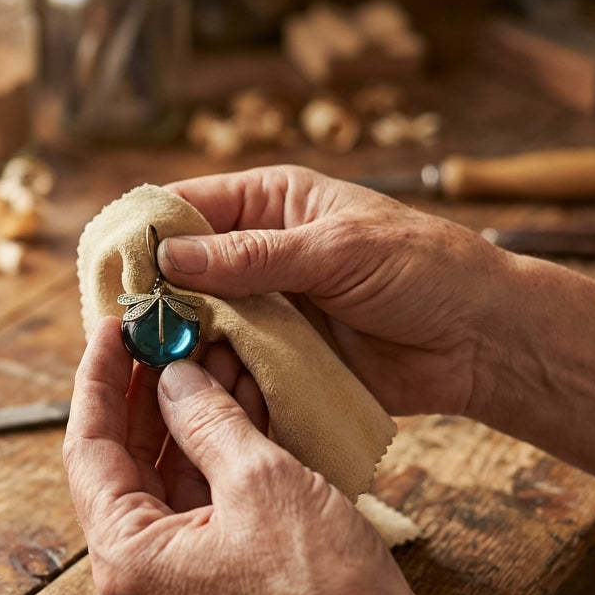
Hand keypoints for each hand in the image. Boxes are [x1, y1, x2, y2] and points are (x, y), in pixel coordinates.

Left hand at [63, 317, 439, 594]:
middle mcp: (136, 579)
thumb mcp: (260, 481)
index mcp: (127, 558)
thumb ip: (206, 420)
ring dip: (186, 421)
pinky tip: (233, 406)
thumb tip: (173, 377)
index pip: (88, 448)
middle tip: (160, 338)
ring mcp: (172, 587)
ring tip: (207, 357)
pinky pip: (196, 506)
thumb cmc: (323, 591)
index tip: (111, 329)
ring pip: (164, 482)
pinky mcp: (209, 587)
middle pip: (124, 464)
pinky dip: (211, 458)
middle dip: (147, 395)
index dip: (99, 381)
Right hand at [157, 165, 504, 417]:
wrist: (482, 340)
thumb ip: (253, 256)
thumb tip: (171, 257)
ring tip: (174, 365)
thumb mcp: (337, 249)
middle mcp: (259, 254)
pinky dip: (219, 377)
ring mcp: (269, 308)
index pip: (189, 207)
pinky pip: (234, 364)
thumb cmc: (424, 269)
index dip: (148, 233)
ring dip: (189, 345)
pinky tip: (210, 391)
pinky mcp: (281, 356)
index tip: (112, 266)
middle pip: (186, 272)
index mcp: (271, 204)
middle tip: (131, 329)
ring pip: (203, 324)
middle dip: (161, 299)